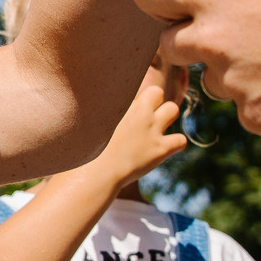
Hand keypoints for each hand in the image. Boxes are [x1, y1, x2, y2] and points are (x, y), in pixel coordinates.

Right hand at [91, 62, 187, 188]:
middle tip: (144, 120)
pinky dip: (175, 145)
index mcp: (120, 104)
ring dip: (167, 119)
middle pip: (157, 91)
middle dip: (154, 103)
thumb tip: (78, 111)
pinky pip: (181, 140)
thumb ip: (96, 115)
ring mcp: (152, 130)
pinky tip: (162, 151)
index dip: (135, 99)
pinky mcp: (161, 149)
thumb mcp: (89, 125)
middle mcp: (139, 112)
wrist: (96, 173)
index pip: (133, 86)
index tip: (129, 111)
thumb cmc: (86, 153)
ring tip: (155, 133)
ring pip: (173, 109)